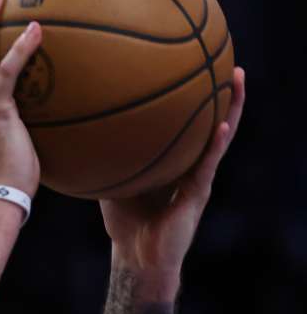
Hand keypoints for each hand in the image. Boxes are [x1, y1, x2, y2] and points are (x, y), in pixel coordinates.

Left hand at [101, 67, 246, 271]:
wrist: (138, 255)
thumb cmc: (124, 218)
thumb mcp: (112, 177)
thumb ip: (103, 154)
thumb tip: (75, 125)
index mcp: (175, 159)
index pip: (188, 121)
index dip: (196, 95)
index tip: (197, 62)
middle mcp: (191, 163)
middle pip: (211, 120)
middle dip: (222, 91)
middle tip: (227, 59)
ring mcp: (198, 177)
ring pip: (220, 137)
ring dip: (232, 109)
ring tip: (237, 80)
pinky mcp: (198, 194)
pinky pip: (207, 165)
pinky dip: (214, 146)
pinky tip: (221, 128)